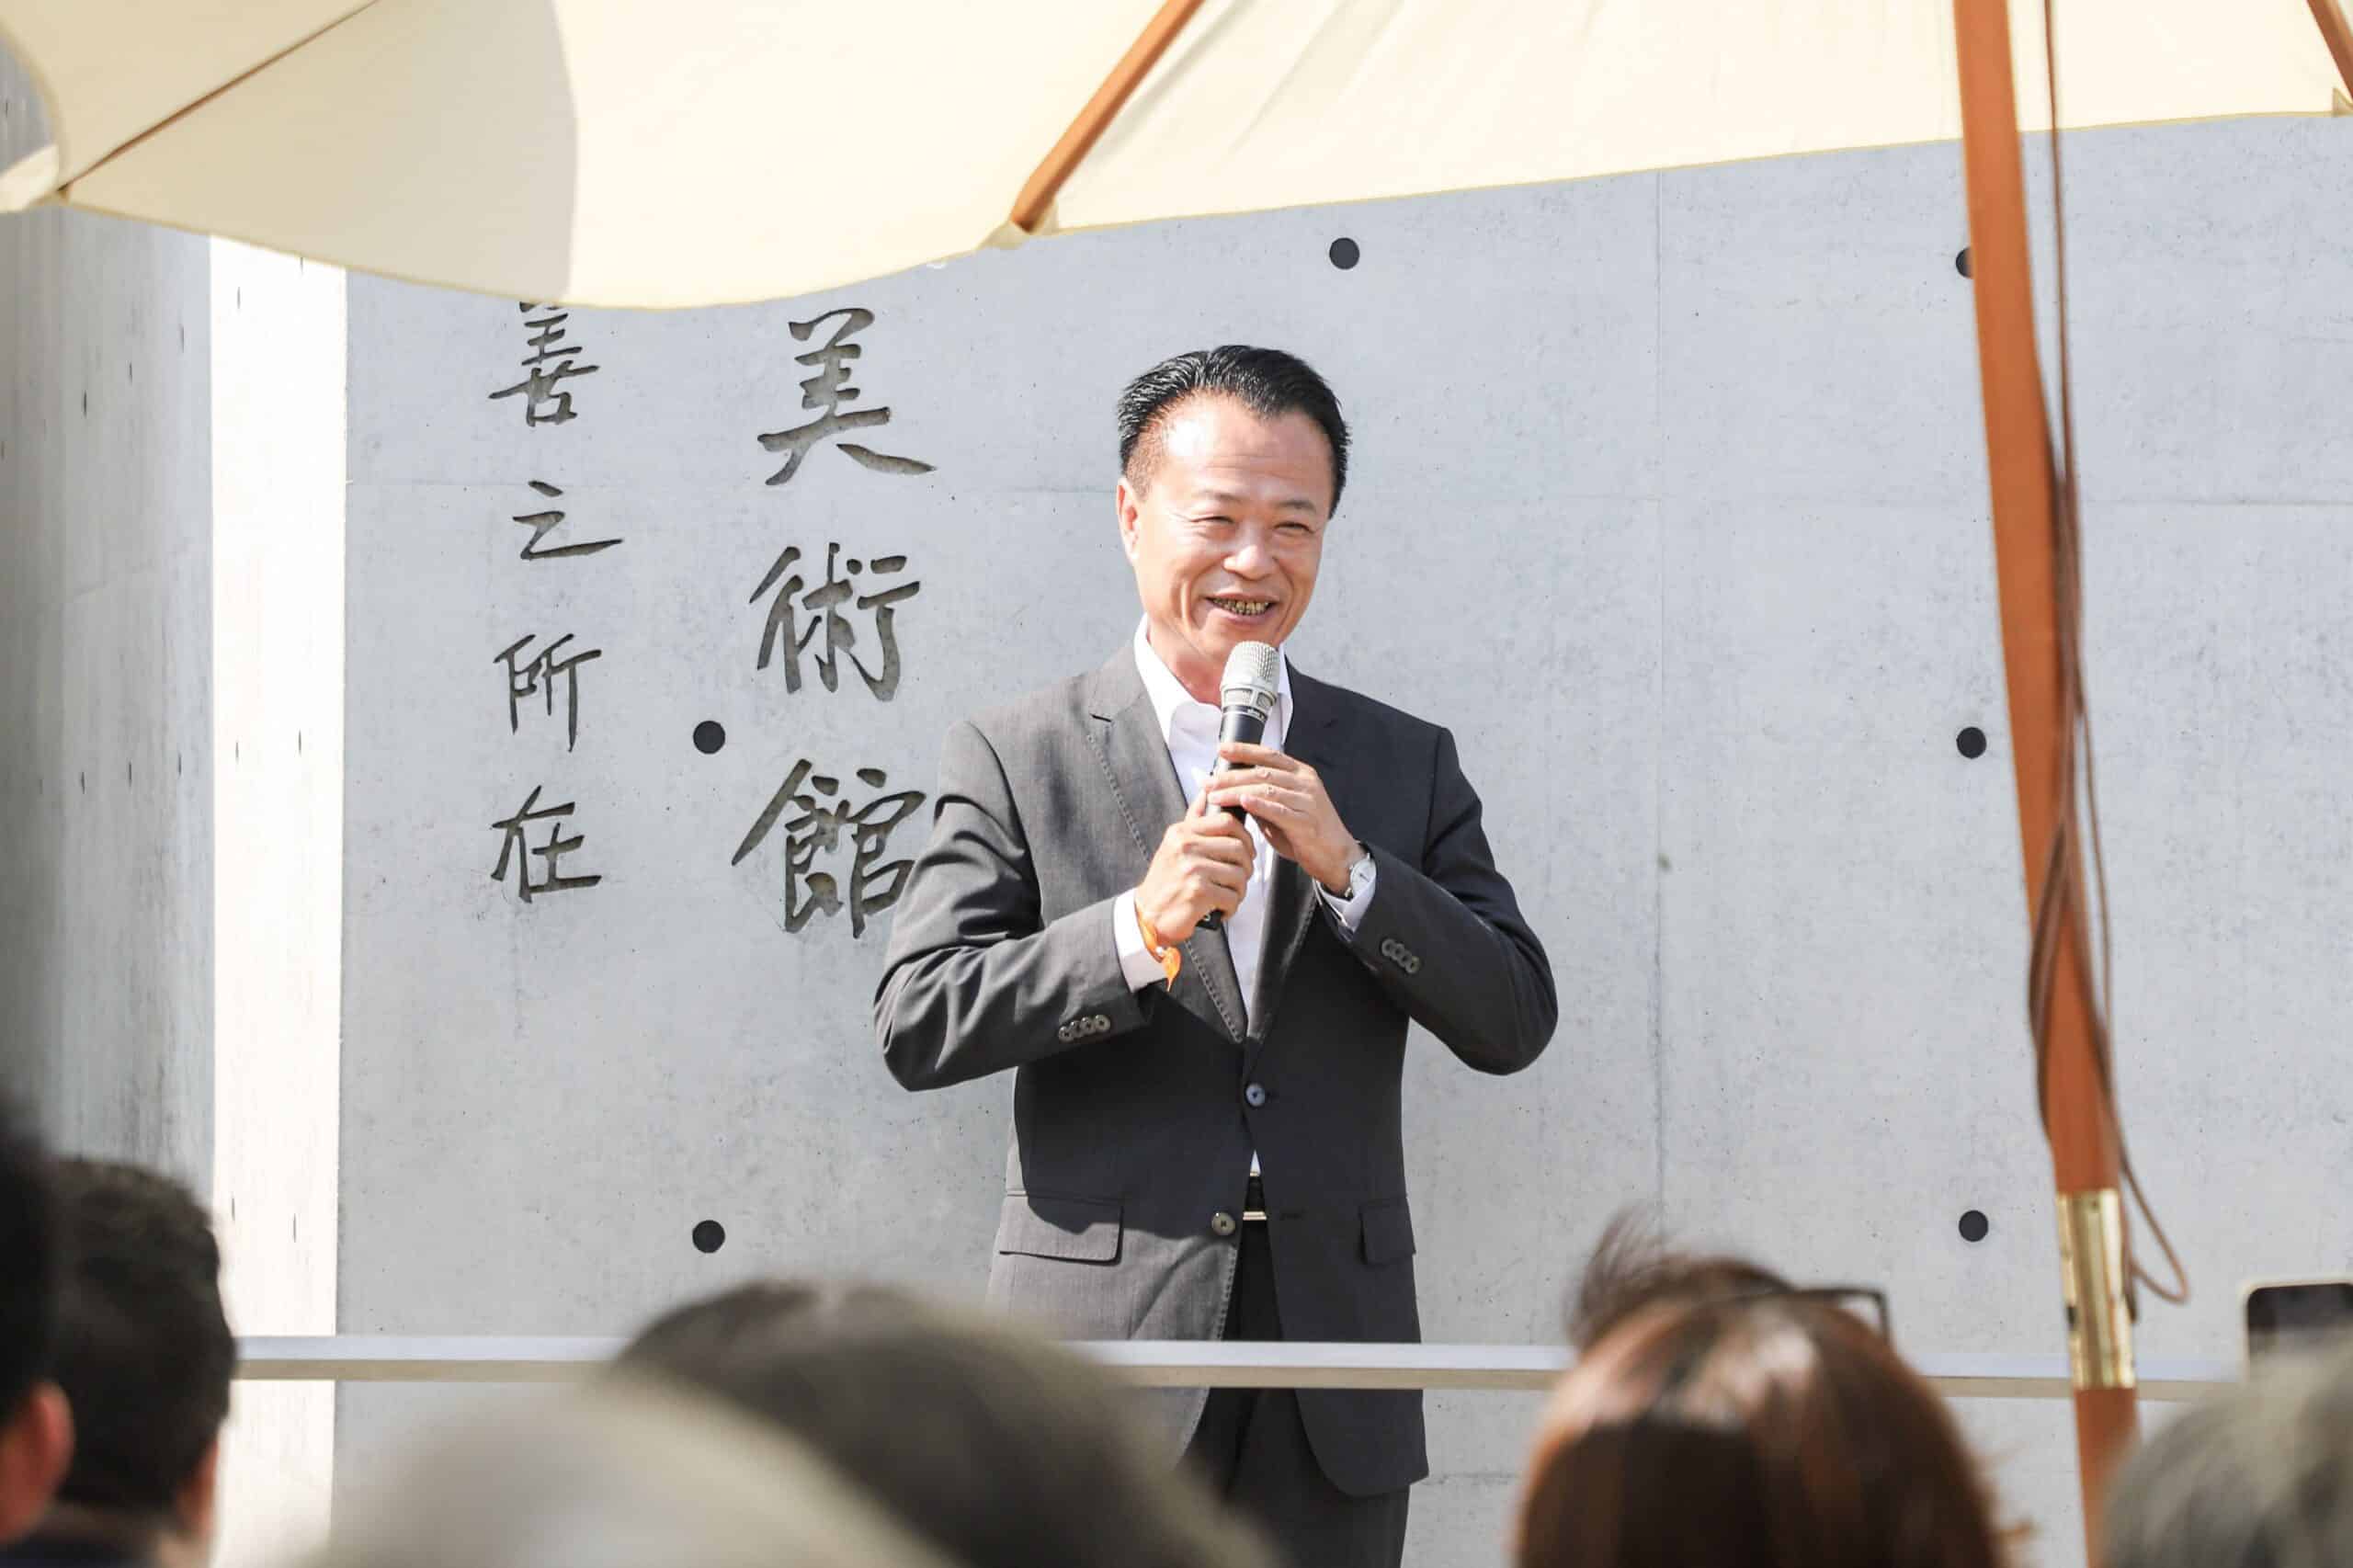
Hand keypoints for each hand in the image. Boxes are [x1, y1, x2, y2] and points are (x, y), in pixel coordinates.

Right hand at [1135, 788, 1254, 941]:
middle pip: (1238, 848)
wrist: (1147, 916)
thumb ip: (1192, 820)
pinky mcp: (1198, 892)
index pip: (1226, 821)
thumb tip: (1204, 791)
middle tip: (1240, 878)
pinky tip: (1221, 909)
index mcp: (1181, 833)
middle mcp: (1185, 847)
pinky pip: (1231, 897)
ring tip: (1229, 896)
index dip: (1245, 836)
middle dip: (1246, 867)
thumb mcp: (1173, 846)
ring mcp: (1191, 869)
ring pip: (1238, 874)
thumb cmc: (1165, 881)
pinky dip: (1231, 907)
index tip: (1246, 851)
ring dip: (1239, 890)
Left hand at [1204, 742, 1357, 893]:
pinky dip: (1259, 805)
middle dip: (1232, 775)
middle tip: (1208, 781)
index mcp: (1301, 774)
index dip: (1244, 750)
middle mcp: (1306, 783)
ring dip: (1237, 791)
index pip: (1269, 755)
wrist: (1336, 856)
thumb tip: (1233, 789)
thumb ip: (1262, 797)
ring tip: (1216, 795)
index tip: (1222, 750)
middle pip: (1263, 772)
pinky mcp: (1306, 822)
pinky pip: (1279, 810)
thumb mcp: (1283, 809)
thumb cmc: (1306, 833)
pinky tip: (1243, 802)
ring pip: (1267, 789)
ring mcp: (1308, 801)